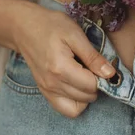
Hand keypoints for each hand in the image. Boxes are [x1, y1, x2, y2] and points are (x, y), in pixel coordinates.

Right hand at [13, 3, 115, 117]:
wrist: (23, 28)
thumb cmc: (50, 26)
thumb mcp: (75, 35)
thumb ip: (93, 56)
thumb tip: (110, 74)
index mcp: (61, 68)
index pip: (92, 85)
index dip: (103, 76)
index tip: (101, 64)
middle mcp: (52, 84)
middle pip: (87, 97)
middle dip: (96, 85)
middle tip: (93, 67)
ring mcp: (47, 90)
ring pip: (78, 107)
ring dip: (87, 94)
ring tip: (85, 76)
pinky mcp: (45, 92)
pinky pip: (65, 109)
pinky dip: (76, 102)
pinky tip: (77, 85)